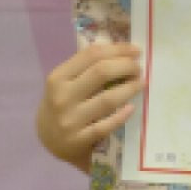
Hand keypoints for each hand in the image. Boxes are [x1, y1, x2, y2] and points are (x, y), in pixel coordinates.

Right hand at [37, 43, 143, 169]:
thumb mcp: (65, 83)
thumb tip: (122, 51)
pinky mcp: (80, 139)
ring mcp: (70, 119)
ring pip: (107, 99)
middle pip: (101, 72)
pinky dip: (122, 115)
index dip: (118, 49)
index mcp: (58, 77)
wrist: (49, 140)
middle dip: (127, 66)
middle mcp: (62, 96)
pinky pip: (106, 125)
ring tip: (141, 83)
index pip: (91, 54)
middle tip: (139, 68)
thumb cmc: (63, 104)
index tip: (136, 50)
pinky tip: (132, 107)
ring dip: (130, 88)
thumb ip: (86, 67)